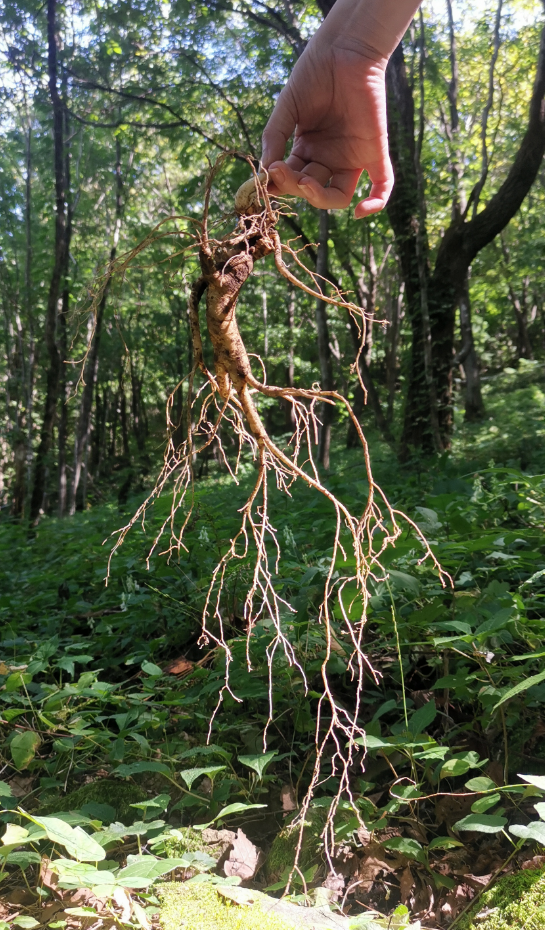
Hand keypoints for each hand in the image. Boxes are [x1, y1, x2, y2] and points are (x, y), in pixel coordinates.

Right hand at [261, 41, 392, 218]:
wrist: (345, 49)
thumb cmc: (314, 74)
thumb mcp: (287, 108)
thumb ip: (274, 137)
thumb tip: (264, 171)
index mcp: (309, 150)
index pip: (292, 180)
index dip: (279, 186)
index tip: (263, 182)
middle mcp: (330, 158)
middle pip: (311, 190)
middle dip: (293, 186)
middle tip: (280, 170)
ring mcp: (353, 157)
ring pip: (339, 196)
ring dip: (319, 197)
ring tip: (303, 182)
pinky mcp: (375, 151)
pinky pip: (382, 185)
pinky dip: (375, 203)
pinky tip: (360, 212)